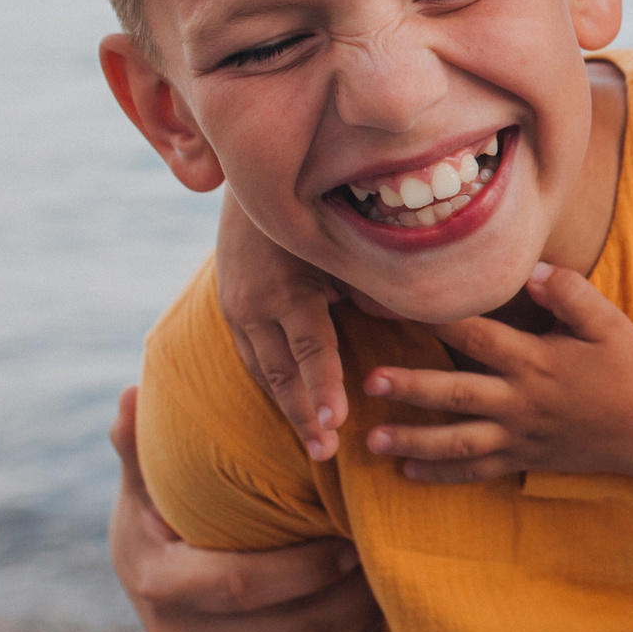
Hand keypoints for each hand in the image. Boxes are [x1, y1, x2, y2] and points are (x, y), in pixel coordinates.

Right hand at [110, 386, 382, 631]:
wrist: (156, 584)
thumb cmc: (162, 513)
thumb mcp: (149, 480)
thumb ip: (142, 444)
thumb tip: (130, 394)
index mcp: (157, 582)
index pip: (244, 584)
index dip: (307, 568)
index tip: (353, 541)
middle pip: (286, 628)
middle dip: (347, 598)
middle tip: (388, 560)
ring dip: (355, 625)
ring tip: (390, 584)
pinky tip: (372, 617)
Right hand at [217, 190, 349, 460]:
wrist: (259, 177)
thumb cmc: (320, 207)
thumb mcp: (346, 242)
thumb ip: (371, 281)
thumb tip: (403, 315)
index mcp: (288, 288)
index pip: (311, 350)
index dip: (324, 389)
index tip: (338, 425)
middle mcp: (254, 303)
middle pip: (283, 373)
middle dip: (305, 416)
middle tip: (326, 454)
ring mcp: (236, 307)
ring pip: (263, 371)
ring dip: (288, 408)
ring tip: (315, 445)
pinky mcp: (229, 307)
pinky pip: (250, 356)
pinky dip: (271, 385)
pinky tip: (292, 408)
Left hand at [363, 262, 632, 482]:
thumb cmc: (628, 369)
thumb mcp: (607, 323)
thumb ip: (569, 293)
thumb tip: (529, 270)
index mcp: (536, 361)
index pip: (476, 335)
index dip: (435, 318)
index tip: (396, 306)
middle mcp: (521, 401)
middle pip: (456, 393)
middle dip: (411, 388)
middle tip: (369, 381)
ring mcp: (520, 435)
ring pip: (459, 441)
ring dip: (414, 440)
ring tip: (373, 440)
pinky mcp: (524, 458)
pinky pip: (477, 471)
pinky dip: (442, 475)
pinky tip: (407, 472)